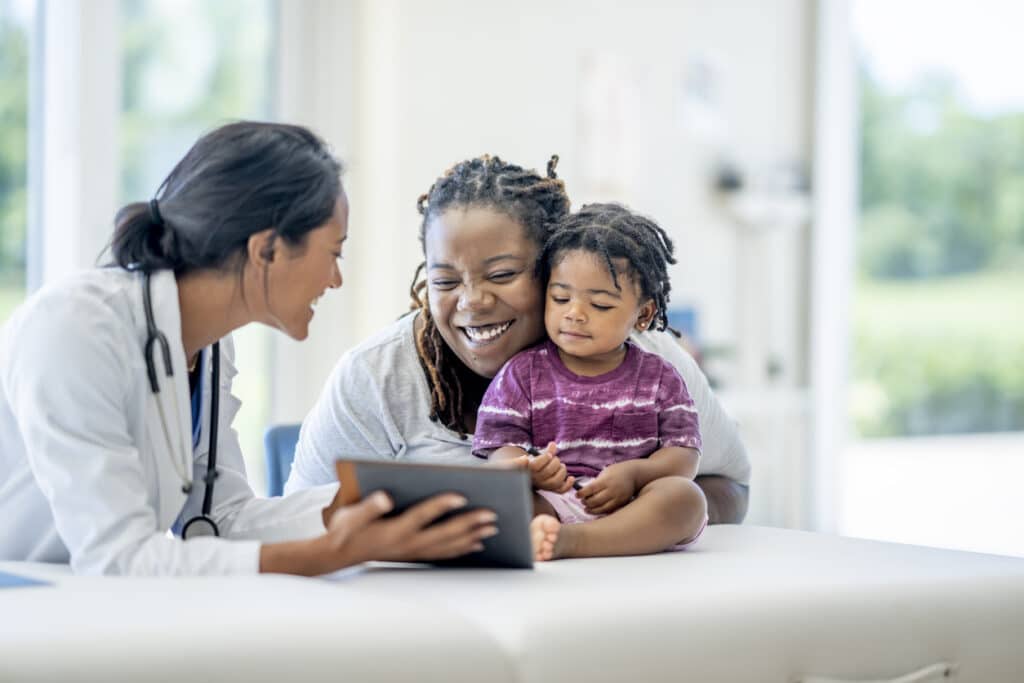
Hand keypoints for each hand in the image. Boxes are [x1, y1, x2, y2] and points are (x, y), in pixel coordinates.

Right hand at [323, 491, 498, 564]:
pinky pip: (443, 554)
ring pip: (448, 546)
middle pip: (444, 533)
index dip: (442, 505)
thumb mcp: (350, 516)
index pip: (423, 516)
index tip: (462, 496)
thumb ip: (368, 507)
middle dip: (469, 523)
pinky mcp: (414, 555)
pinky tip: (477, 544)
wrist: (339, 555)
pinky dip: (462, 549)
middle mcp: (407, 543)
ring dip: (472, 536)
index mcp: (394, 530)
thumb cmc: (346, 530)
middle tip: (492, 514)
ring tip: (492, 528)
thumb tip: (384, 497)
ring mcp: (412, 552)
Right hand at [512, 443, 573, 492]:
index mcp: (530, 469)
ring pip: (555, 482)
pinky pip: (560, 491)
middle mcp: (536, 479)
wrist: (532, 476)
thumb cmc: (536, 463)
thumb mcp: (538, 456)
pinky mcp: (552, 490)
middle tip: (556, 459)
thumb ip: (546, 451)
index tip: (549, 455)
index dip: (544, 459)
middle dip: (555, 463)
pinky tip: (572, 478)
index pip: (535, 465)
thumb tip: (553, 444)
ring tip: (562, 466)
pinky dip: (568, 485)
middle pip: (547, 472)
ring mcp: (544, 486)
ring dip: (562, 472)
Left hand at [576, 462, 637, 514]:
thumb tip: (584, 493)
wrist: (634, 474)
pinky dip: (601, 512)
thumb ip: (596, 483)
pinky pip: (609, 511)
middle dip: (586, 503)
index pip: (590, 489)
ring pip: (602, 509)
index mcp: (606, 480)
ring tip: (587, 509)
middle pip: (595, 501)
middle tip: (582, 502)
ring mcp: (618, 498)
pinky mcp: (622, 504)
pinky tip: (596, 510)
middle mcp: (612, 490)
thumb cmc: (616, 472)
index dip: (581, 494)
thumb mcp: (605, 473)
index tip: (577, 495)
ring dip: (592, 510)